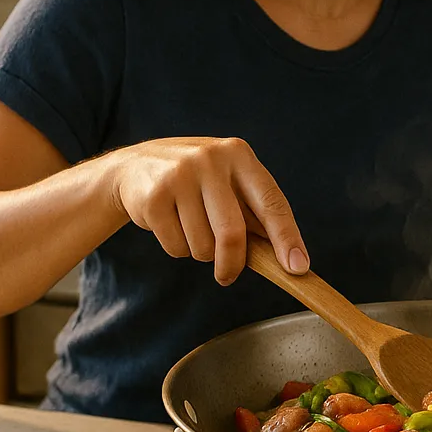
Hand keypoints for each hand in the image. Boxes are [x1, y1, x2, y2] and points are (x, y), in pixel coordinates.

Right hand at [107, 137, 309, 284]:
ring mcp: (180, 175)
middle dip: (232, 264)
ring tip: (190, 228)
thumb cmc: (195, 181)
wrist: (134, 166)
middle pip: (232, 233)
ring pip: (202, 246)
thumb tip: (288, 258)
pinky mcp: (154, 196)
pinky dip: (177, 248)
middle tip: (227, 277)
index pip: (271, 202)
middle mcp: (211, 160)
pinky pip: (176, 247)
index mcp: (239, 155)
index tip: (297, 267)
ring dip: (199, 252)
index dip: (287, 238)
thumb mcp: (228, 183)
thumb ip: (254, 213)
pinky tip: (170, 224)